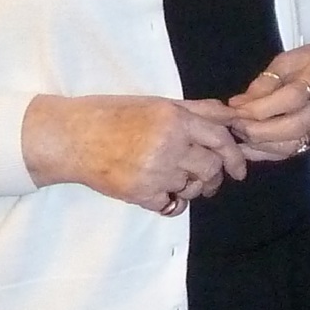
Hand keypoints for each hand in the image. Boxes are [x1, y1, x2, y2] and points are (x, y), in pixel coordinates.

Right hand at [22, 94, 246, 213]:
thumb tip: (232, 114)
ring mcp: (154, 172)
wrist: (71, 137)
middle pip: (211, 168)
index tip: (239, 169)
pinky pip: (171, 206)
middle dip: (214, 176)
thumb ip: (197, 109)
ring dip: (191, 188)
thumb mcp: (158, 103)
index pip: (220, 139)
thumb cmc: (114, 115)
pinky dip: (173, 203)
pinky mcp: (139, 194)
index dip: (235, 155)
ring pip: (191, 188)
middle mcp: (169, 145)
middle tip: (207, 179)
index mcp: (175, 119)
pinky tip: (164, 194)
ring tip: (177, 180)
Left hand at [228, 38, 309, 160]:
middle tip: (232, 126)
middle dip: (256, 131)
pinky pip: (292, 152)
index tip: (234, 109)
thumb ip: (264, 83)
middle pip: (292, 128)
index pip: (292, 98)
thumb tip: (237, 105)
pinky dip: (267, 153)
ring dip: (259, 145)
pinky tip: (248, 148)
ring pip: (291, 146)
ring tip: (237, 136)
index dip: (260, 107)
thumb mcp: (290, 60)